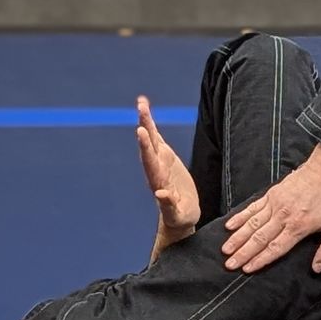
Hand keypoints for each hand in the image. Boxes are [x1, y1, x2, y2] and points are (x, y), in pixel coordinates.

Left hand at [136, 96, 199, 240]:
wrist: (179, 215)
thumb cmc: (179, 217)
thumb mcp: (176, 214)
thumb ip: (168, 205)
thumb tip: (160, 195)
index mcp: (158, 181)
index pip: (150, 161)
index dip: (146, 146)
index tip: (141, 132)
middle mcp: (156, 168)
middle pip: (149, 145)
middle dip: (145, 126)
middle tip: (141, 108)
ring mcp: (159, 162)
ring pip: (151, 139)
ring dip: (146, 121)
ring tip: (141, 102)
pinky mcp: (165, 158)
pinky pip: (157, 139)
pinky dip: (151, 125)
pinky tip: (146, 112)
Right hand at [222, 143, 320, 274]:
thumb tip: (317, 268)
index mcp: (299, 227)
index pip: (276, 248)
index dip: (260, 260)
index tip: (247, 269)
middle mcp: (283, 216)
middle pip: (259, 238)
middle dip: (243, 253)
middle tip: (229, 264)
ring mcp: (275, 204)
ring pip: (252, 224)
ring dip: (237, 238)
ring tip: (225, 249)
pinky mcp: (271, 194)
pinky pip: (252, 208)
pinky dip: (240, 217)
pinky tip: (229, 226)